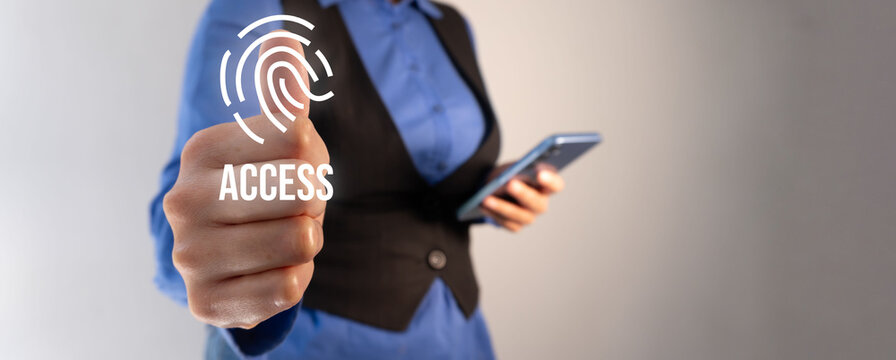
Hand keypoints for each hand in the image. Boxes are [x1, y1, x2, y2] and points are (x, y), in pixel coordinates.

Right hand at [163, 31, 326, 328]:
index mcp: (200, 151)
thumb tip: (284, 38)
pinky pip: (289, 289)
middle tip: (290, 208)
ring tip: (280, 238)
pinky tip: (269, 271)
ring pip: (301, 242)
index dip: (313, 157)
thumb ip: (282, 90)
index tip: (292, 167)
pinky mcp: (205, 302)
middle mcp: (183, 202)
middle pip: (304, 192)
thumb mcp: (274, 136)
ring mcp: (189, 256)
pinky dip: (295, 280)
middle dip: (313, 202)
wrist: (229, 256)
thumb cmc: (263, 185)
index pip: (298, 140)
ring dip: (306, 243)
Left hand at [480, 163, 564, 231]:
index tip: (540, 173)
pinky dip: (494, 214)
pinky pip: (507, 223)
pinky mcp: (516, 226)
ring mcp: (529, 216)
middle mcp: (541, 203)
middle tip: (511, 184)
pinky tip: (483, 206)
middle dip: (524, 194)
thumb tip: (510, 178)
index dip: (551, 180)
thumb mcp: (511, 167)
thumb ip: (516, 171)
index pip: (556, 185)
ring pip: (521, 216)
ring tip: (487, 199)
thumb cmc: (507, 174)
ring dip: (503, 207)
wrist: (493, 187)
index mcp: (546, 185)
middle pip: (538, 203)